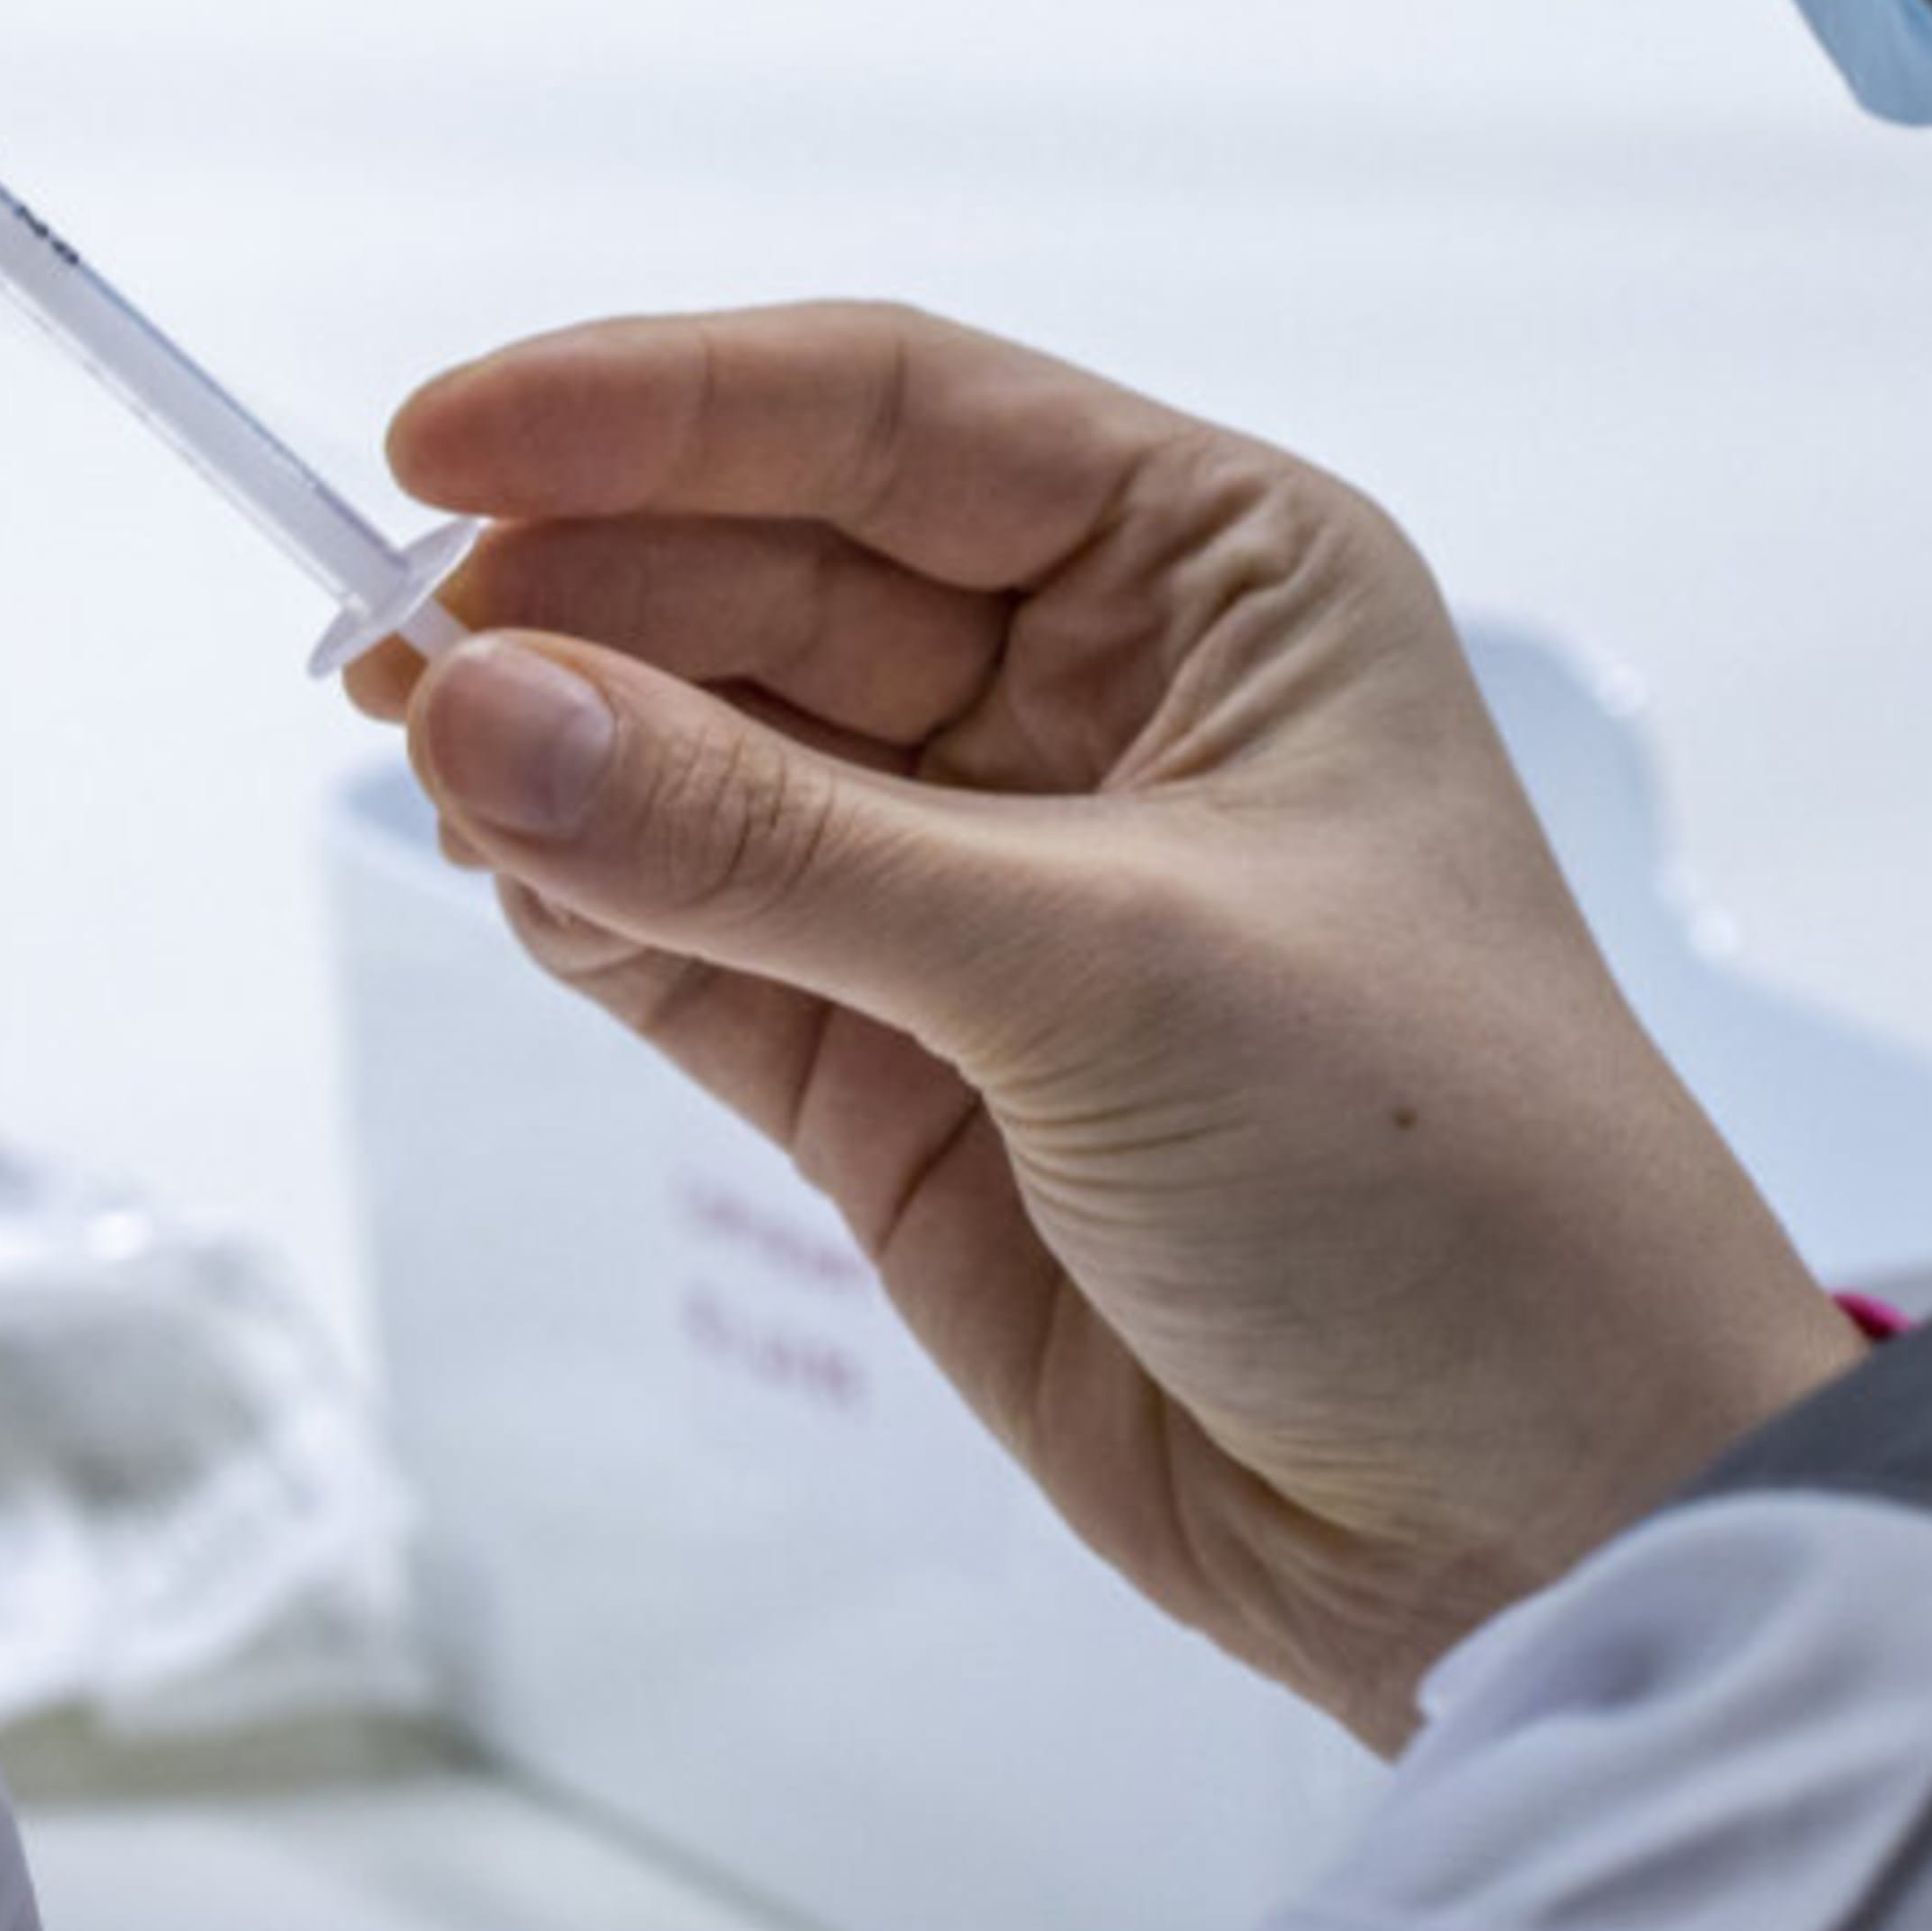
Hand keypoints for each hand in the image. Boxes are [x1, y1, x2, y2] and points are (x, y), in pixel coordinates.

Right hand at [356, 308, 1856, 1746]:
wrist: (1540, 1522)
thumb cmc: (1440, 1178)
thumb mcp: (1104, 970)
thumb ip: (769, 847)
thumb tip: (476, 712)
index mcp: (1219, 576)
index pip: (887, 418)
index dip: (653, 408)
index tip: (433, 445)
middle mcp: (1100, 698)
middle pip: (768, 575)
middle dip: (581, 595)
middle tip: (391, 648)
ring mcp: (989, 887)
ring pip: (708, 756)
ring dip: (563, 751)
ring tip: (424, 758)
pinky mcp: (906, 1071)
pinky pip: (697, 936)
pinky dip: (591, 906)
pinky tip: (510, 880)